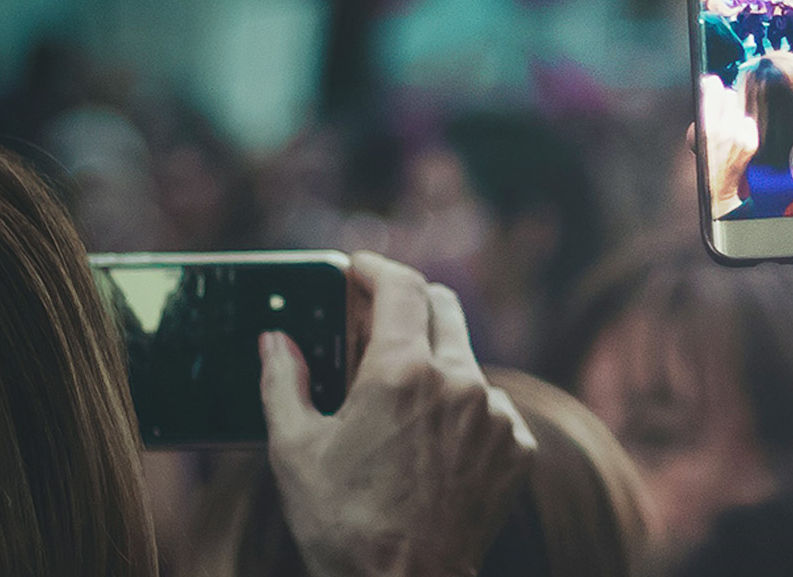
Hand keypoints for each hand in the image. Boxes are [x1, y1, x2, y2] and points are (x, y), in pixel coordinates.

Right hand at [263, 251, 537, 576]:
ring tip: (396, 404)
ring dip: (434, 365)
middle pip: (442, 308)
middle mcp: (460, 383)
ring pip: (466, 362)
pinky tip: (429, 446)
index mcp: (403, 371)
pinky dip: (461, 412)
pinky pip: (490, 409)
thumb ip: (282, 380)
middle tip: (374, 320)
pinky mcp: (516, 450)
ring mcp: (495, 417)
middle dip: (407, 304)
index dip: (375, 267)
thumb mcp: (294, 449)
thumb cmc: (342, 524)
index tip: (357, 269)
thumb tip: (275, 340)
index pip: (400, 285)